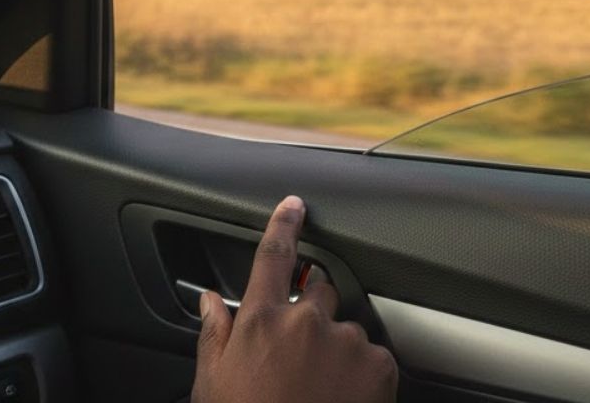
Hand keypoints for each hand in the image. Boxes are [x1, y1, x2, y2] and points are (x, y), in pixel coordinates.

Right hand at [191, 195, 397, 402]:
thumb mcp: (213, 385)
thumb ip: (215, 334)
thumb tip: (209, 300)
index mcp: (261, 321)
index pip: (273, 257)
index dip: (283, 225)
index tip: (294, 206)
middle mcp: (306, 322)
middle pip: (319, 291)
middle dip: (313, 313)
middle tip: (301, 358)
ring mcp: (346, 343)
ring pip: (346, 330)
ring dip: (337, 349)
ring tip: (321, 390)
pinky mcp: (379, 366)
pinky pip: (373, 356)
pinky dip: (362, 374)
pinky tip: (342, 400)